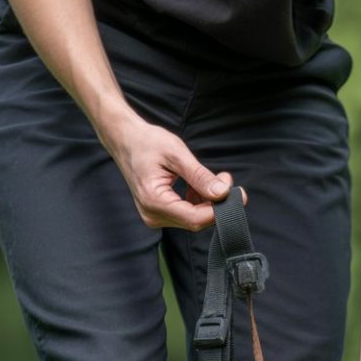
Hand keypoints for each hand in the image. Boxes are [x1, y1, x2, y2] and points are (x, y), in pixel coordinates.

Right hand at [102, 110, 247, 230]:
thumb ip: (200, 176)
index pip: (195, 219)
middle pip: (196, 221)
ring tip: (214, 177)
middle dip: (216, 203)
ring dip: (208, 201)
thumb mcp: (176, 154)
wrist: (124, 139)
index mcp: (154, 201)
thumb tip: (222, 193)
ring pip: (193, 218)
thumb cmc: (147, 142)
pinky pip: (186, 214)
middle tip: (226, 179)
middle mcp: (153, 215)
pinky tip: (198, 184)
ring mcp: (155, 216)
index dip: (219, 209)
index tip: (236, 192)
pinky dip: (198, 201)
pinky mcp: (159, 213)